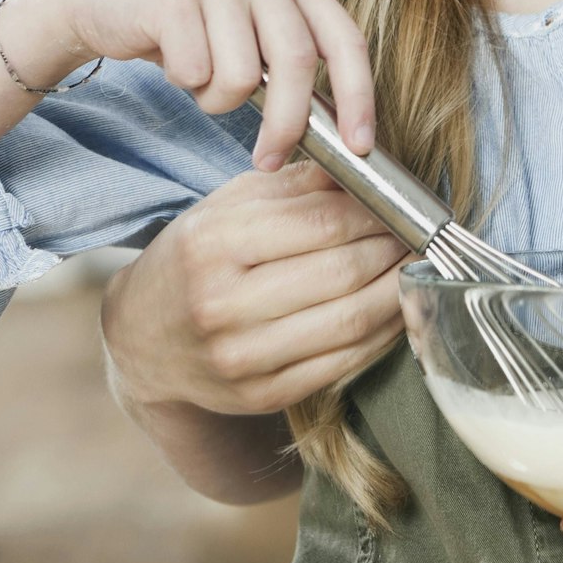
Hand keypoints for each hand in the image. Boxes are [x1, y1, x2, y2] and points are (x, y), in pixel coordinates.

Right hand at [12, 0, 371, 169]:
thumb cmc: (186, 28)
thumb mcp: (248, 34)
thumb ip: (290, 63)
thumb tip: (340, 131)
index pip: (345, 38)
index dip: (359, 95)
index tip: (361, 144)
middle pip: (298, 62)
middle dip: (287, 123)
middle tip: (269, 159)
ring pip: (243, 75)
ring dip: (218, 99)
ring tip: (198, 76)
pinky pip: (197, 71)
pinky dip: (185, 84)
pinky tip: (171, 59)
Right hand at [101, 161, 408, 415]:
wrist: (141, 338)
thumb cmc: (193, 259)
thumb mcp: (226, 208)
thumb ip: (293, 187)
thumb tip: (364, 168)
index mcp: (214, 245)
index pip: (322, 222)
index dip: (377, 212)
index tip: (405, 204)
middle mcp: (224, 304)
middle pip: (342, 271)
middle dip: (394, 248)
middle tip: (421, 234)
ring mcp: (243, 357)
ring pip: (350, 320)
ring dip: (397, 290)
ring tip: (415, 266)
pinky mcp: (264, 394)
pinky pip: (344, 362)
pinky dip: (382, 333)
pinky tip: (396, 308)